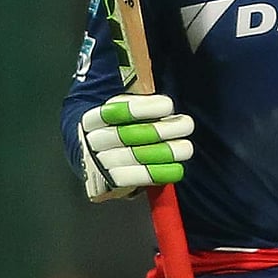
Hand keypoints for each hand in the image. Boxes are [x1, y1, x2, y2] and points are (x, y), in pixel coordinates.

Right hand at [78, 94, 194, 201]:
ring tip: (186, 148)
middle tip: (187, 125)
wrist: (91, 160)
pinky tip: (176, 169)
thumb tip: (159, 91)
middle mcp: (91, 142)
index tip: (168, 105)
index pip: (112, 111)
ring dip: (164, 153)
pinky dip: (156, 174)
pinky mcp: (105, 186)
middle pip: (126, 135)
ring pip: (132, 157)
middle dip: (160, 130)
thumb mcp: (120, 109)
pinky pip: (133, 179)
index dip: (141, 108)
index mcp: (92, 120)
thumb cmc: (115, 129)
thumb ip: (137, 98)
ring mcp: (97, 165)